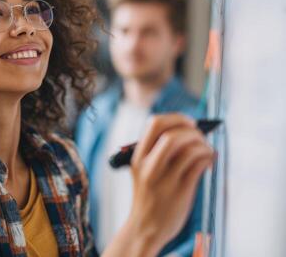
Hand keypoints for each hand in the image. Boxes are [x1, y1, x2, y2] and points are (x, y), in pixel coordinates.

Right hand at [126, 114, 213, 253]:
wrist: (144, 229)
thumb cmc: (149, 197)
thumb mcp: (143, 171)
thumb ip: (157, 152)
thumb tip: (190, 131)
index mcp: (137, 157)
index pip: (154, 123)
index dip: (176, 118)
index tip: (189, 123)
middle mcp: (148, 166)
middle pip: (172, 134)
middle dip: (192, 130)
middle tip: (200, 136)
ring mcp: (164, 179)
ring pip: (189, 149)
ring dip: (203, 145)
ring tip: (207, 150)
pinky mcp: (180, 191)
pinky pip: (199, 165)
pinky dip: (208, 157)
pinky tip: (209, 161)